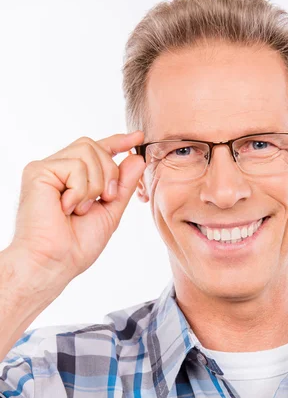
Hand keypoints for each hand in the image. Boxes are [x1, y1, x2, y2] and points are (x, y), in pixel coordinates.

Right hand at [9, 131, 146, 283]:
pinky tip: (67, 208)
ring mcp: (47, 168)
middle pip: (95, 146)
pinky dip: (80, 190)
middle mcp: (58, 168)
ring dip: (94, 184)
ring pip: (88, 152)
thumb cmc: (77, 244)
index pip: (97, 149)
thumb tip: (137, 158)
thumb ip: (123, 184)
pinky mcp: (38, 171)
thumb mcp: (110, 211)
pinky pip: (75, 166)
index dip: (118, 141)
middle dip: (109, 173)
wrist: (55, 261)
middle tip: (103, 199)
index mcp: (73, 178)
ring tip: (80, 208)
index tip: (139, 136)